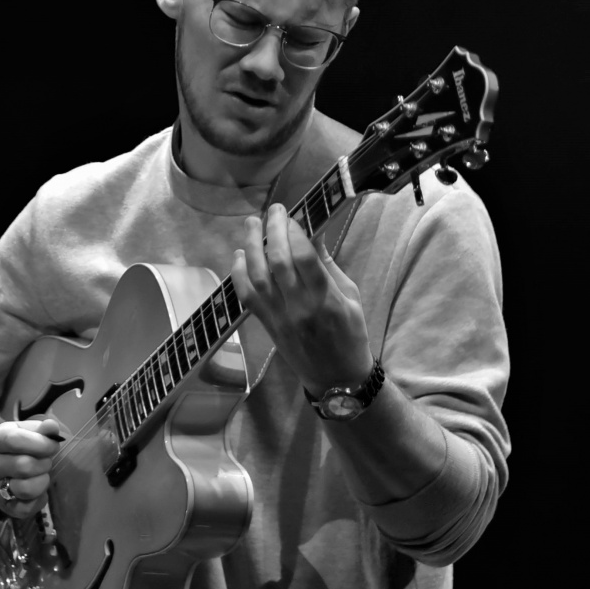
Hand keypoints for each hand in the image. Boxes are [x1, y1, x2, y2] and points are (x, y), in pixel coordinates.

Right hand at [0, 417, 61, 517]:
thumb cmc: (12, 447)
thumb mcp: (23, 431)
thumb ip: (40, 428)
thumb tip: (52, 427)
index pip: (15, 440)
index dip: (40, 443)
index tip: (53, 445)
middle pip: (23, 466)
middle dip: (44, 463)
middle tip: (47, 461)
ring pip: (25, 489)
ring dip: (42, 481)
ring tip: (42, 475)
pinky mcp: (3, 507)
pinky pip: (25, 509)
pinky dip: (39, 500)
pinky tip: (39, 491)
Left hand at [231, 203, 372, 394]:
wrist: (336, 379)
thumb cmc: (350, 334)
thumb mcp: (350, 297)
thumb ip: (328, 266)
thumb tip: (313, 232)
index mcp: (326, 300)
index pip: (304, 258)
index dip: (295, 232)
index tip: (294, 215)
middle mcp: (299, 307)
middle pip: (279, 262)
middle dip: (274, 230)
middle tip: (273, 210)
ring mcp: (279, 317)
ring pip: (258, 276)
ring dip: (252, 247)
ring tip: (252, 224)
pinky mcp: (267, 325)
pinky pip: (247, 297)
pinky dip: (239, 274)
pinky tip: (239, 255)